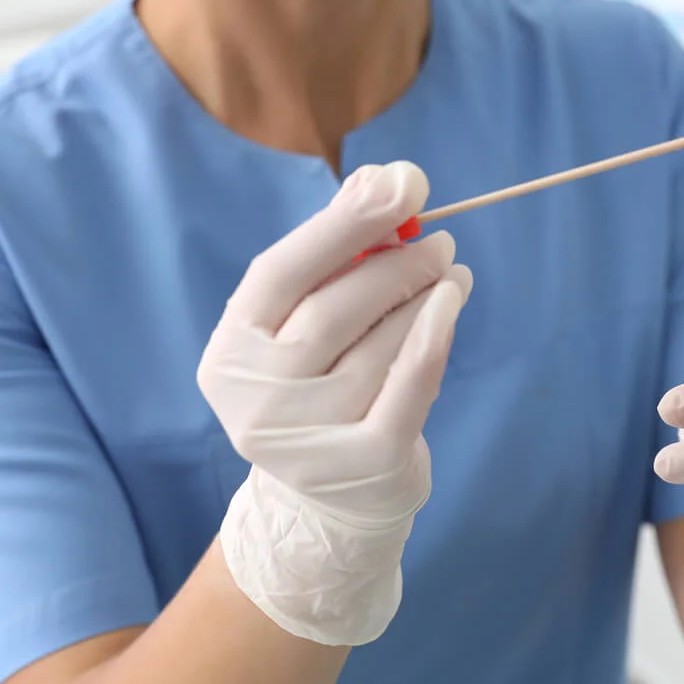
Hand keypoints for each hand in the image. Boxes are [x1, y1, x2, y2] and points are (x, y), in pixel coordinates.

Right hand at [198, 162, 472, 646]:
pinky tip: (452, 302)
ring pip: (379, 343)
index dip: (344, 223)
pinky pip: (410, 384)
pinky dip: (435, 335)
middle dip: (395, 261)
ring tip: (450, 271)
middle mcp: (256, 398)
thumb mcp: (306, 327)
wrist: (329, 506)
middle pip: (334, 307)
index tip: (401, 182)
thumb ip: (337, 256)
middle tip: (438, 238)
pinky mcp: (364, 462)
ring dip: (423, 295)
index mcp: (230, 353)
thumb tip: (390, 177)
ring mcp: (307, 437)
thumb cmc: (319, 389)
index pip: (282, 271)